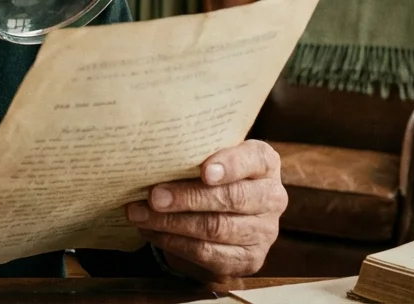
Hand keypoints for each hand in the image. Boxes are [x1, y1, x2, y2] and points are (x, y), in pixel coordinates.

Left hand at [125, 140, 285, 280]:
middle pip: (233, 198)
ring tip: (141, 215)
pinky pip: (208, 253)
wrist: (221, 214)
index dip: (230, 165)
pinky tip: (152, 232)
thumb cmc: (208, 175)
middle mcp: (272, 197)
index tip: (204, 171)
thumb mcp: (208, 157)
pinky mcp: (249, 259)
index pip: (254, 159)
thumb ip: (194, 154)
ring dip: (172, 223)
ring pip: (216, 228)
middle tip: (154, 196)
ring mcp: (265, 231)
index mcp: (265, 163)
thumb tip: (154, 155)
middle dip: (188, 197)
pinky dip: (174, 243)